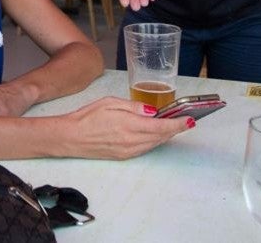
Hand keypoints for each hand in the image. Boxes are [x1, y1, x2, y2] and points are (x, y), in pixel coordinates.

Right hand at [60, 97, 192, 159]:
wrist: (70, 137)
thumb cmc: (88, 117)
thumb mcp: (110, 103)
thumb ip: (134, 107)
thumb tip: (152, 111)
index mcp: (130, 126)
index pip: (161, 126)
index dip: (178, 124)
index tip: (190, 120)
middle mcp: (132, 141)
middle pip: (161, 136)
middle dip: (175, 129)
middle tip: (186, 120)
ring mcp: (128, 151)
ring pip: (155, 144)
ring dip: (166, 135)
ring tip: (174, 125)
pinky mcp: (124, 156)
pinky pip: (145, 149)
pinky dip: (155, 141)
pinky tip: (156, 134)